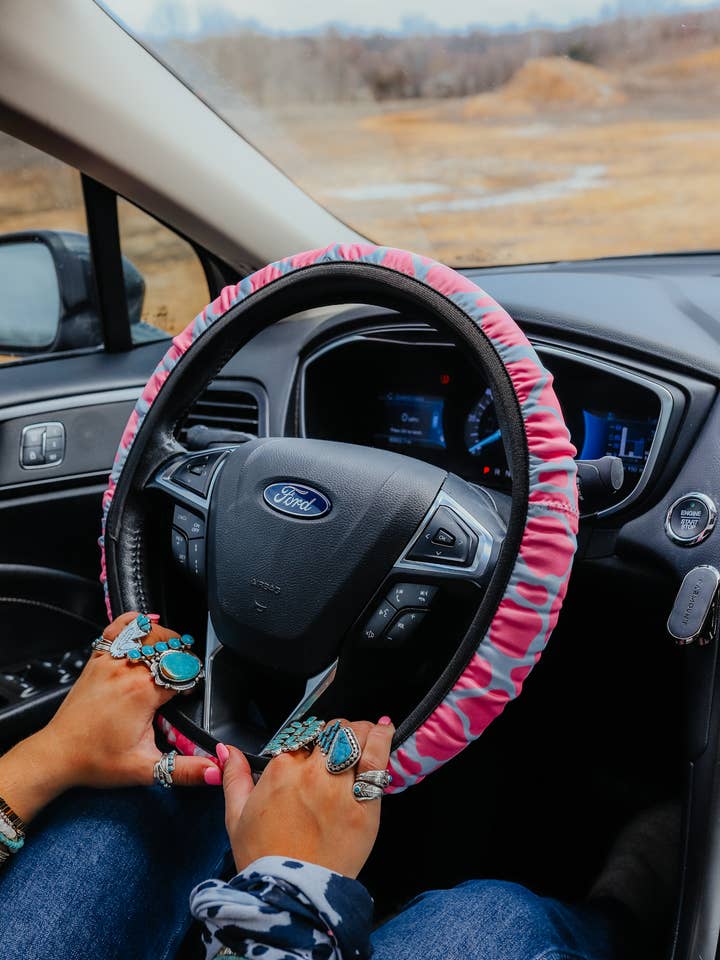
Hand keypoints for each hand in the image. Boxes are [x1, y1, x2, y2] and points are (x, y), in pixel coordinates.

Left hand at [0, 612, 218, 821]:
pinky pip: (116, 630)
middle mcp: (127, 671)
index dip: (192, 682)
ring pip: (147, 634)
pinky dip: (132, 622)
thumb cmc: (96, 761)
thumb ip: (185, 770)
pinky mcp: (96, 662)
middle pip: (169, 647)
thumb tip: (215, 770)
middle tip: (184, 676)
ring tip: (172, 653)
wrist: (57, 756)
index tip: (188, 695)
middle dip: (183, 658)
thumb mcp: (146, 770)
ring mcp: (109, 662)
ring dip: (165, 639)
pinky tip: (145, 623)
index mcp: (143, 693)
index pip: (183, 672)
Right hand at [222, 717, 394, 878]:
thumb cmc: (264, 859)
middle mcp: (312, 774)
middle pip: (332, 732)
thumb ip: (234, 776)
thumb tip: (228, 750)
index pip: (302, 737)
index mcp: (281, 771)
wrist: (290, 897)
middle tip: (341, 743)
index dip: (310, 741)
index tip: (314, 750)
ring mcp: (341, 789)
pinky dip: (382, 740)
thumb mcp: (236, 817)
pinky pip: (377, 762)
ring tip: (368, 730)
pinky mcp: (365, 807)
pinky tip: (384, 730)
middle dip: (337, 733)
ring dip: (362, 730)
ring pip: (356, 738)